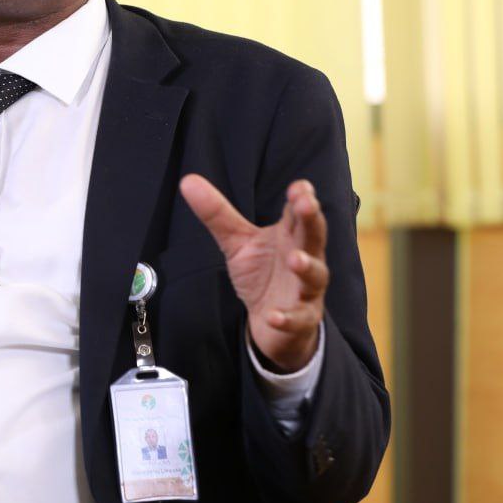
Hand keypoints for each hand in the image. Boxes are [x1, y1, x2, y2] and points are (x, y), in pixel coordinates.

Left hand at [179, 174, 327, 372]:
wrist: (274, 322)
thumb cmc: (262, 273)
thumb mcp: (238, 242)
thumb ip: (217, 214)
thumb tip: (188, 181)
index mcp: (290, 235)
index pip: (298, 212)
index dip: (301, 198)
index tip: (299, 186)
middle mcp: (305, 257)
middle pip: (313, 236)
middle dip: (312, 220)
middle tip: (307, 204)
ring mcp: (306, 289)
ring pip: (314, 276)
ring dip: (307, 267)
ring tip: (295, 259)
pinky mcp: (302, 318)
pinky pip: (298, 318)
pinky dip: (288, 317)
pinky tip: (274, 316)